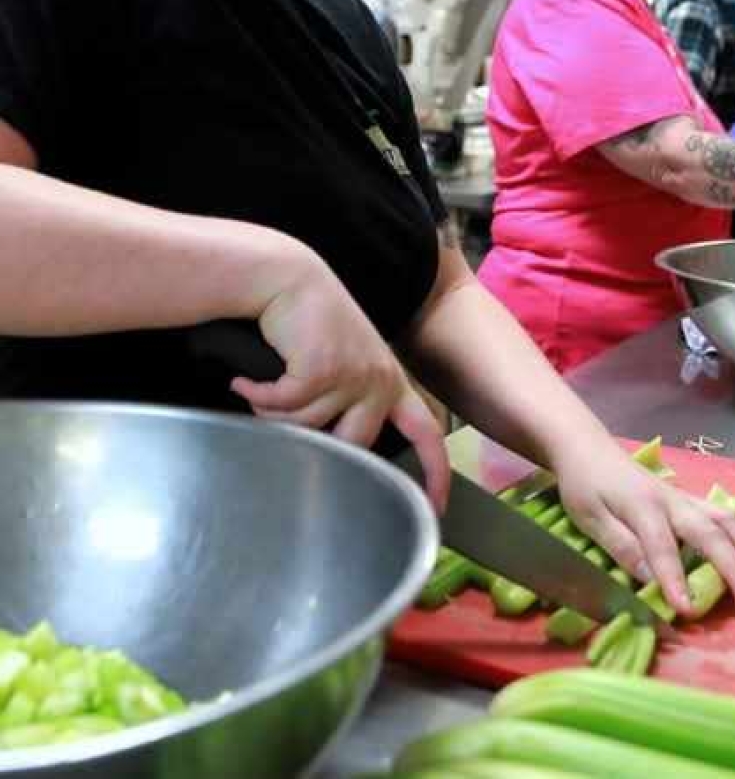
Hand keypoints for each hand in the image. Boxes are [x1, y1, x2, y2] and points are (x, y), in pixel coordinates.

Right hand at [231, 250, 449, 512]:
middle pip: (351, 447)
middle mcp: (380, 381)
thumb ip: (349, 405)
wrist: (289, 279)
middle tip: (282, 420)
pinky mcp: (322, 370)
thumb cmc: (311, 325)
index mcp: (391, 383)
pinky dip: (257, 396)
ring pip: (307, 428)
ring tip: (265, 385)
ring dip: (275, 412)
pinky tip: (246, 380)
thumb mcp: (345, 365)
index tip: (438, 507)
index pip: (427, 432)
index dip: (435, 472)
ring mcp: (353, 376)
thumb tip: (332, 454)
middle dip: (312, 443)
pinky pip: (281, 407)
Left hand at [549, 436, 734, 618]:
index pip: (663, 547)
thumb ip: (621, 546)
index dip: (676, 579)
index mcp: (642, 506)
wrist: (587, 447)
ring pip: (727, 521)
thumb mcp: (590, 518)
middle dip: (734, 571)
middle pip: (711, 533)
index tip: (688, 610)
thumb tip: (651, 580)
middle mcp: (672, 501)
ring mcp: (684, 498)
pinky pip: (724, 517)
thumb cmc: (585, 485)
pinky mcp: (689, 499)